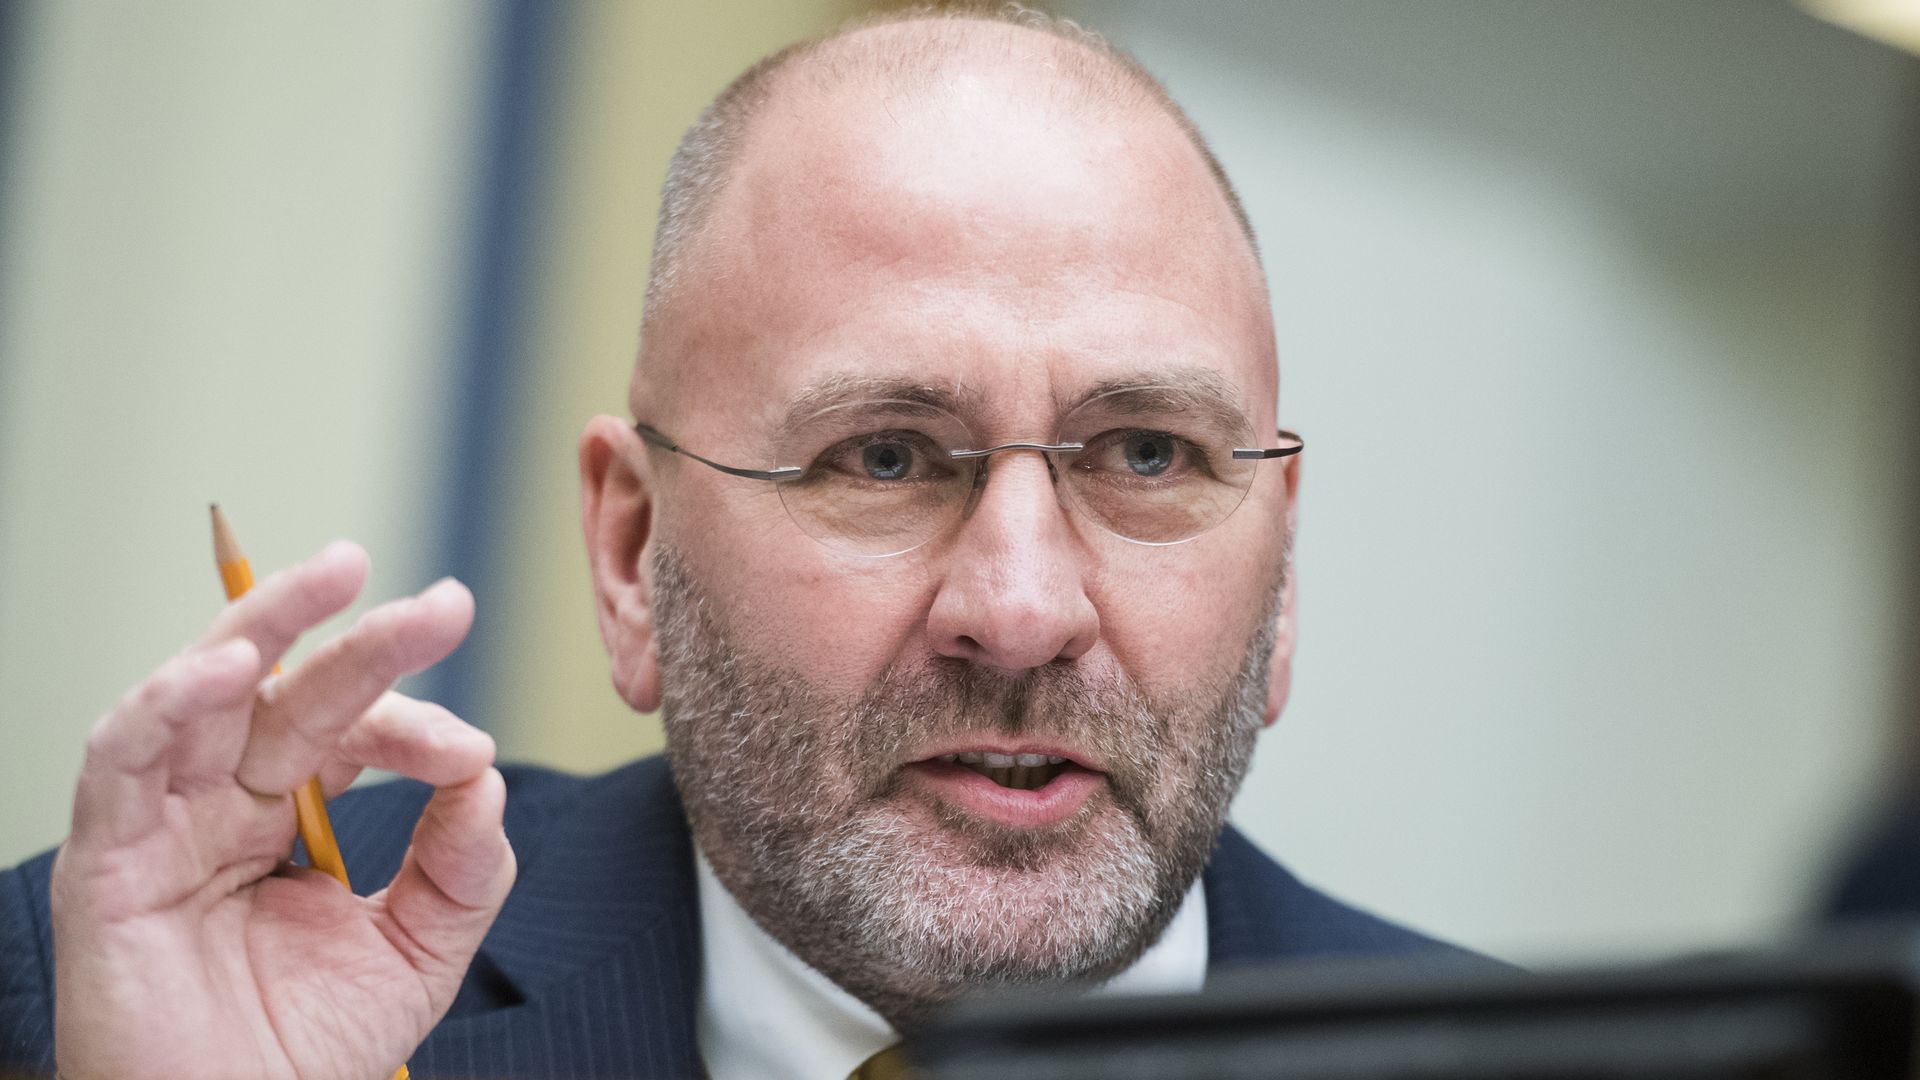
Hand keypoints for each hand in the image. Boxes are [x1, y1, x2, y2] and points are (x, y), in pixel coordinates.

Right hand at [50, 541, 515, 1079]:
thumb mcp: (417, 951)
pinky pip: (120, 756)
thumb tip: (487, 777)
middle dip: (365, 638)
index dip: (413, 725)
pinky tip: (236, 667)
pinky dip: (169, 702)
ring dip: (263, 624)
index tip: (471, 753)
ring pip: (202, 691)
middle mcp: (221, 802)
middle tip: (445, 602)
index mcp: (288, 813)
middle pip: (288, 691)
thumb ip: (463, 868)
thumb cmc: (304, 1050)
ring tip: (335, 576)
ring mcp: (160, 823)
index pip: (351, 731)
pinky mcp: (102, 859)